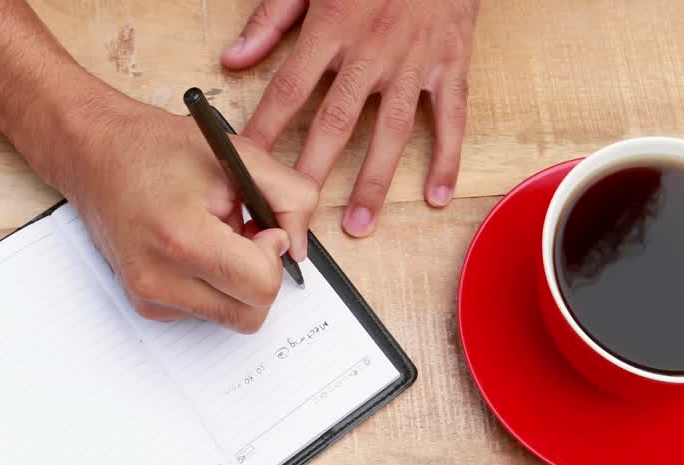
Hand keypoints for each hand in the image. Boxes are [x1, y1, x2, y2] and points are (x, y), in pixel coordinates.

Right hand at [52, 96, 318, 332]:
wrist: (95, 155)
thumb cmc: (158, 149)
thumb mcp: (239, 155)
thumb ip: (290, 197)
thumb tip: (298, 247)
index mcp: (182, 239)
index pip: (261, 287)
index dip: (273, 256)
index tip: (258, 227)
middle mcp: (159, 279)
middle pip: (250, 314)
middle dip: (259, 274)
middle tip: (242, 232)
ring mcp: (149, 298)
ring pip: (231, 316)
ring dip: (235, 281)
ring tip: (211, 234)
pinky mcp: (146, 306)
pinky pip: (206, 312)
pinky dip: (212, 285)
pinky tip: (191, 247)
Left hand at [222, 0, 478, 235]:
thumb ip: (271, 19)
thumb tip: (233, 59)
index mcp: (332, 26)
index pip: (288, 90)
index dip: (264, 132)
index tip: (244, 171)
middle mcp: (372, 49)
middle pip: (336, 121)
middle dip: (313, 172)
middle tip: (295, 216)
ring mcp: (414, 60)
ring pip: (392, 130)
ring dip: (374, 181)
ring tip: (358, 224)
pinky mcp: (450, 63)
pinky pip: (450, 117)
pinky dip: (447, 158)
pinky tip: (436, 195)